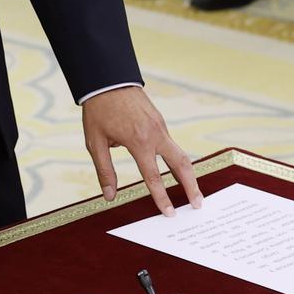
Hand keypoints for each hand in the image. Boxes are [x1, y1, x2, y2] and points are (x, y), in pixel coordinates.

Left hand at [81, 87, 204, 214]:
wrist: (108, 80)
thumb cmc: (99, 111)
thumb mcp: (95, 142)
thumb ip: (105, 171)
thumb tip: (109, 196)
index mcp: (138, 142)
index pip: (154, 177)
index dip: (162, 198)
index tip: (170, 213)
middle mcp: (155, 135)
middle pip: (180, 164)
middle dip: (191, 186)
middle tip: (197, 204)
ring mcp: (160, 126)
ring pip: (180, 153)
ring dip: (188, 173)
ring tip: (193, 190)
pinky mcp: (160, 121)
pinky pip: (171, 143)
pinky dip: (177, 159)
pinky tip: (175, 170)